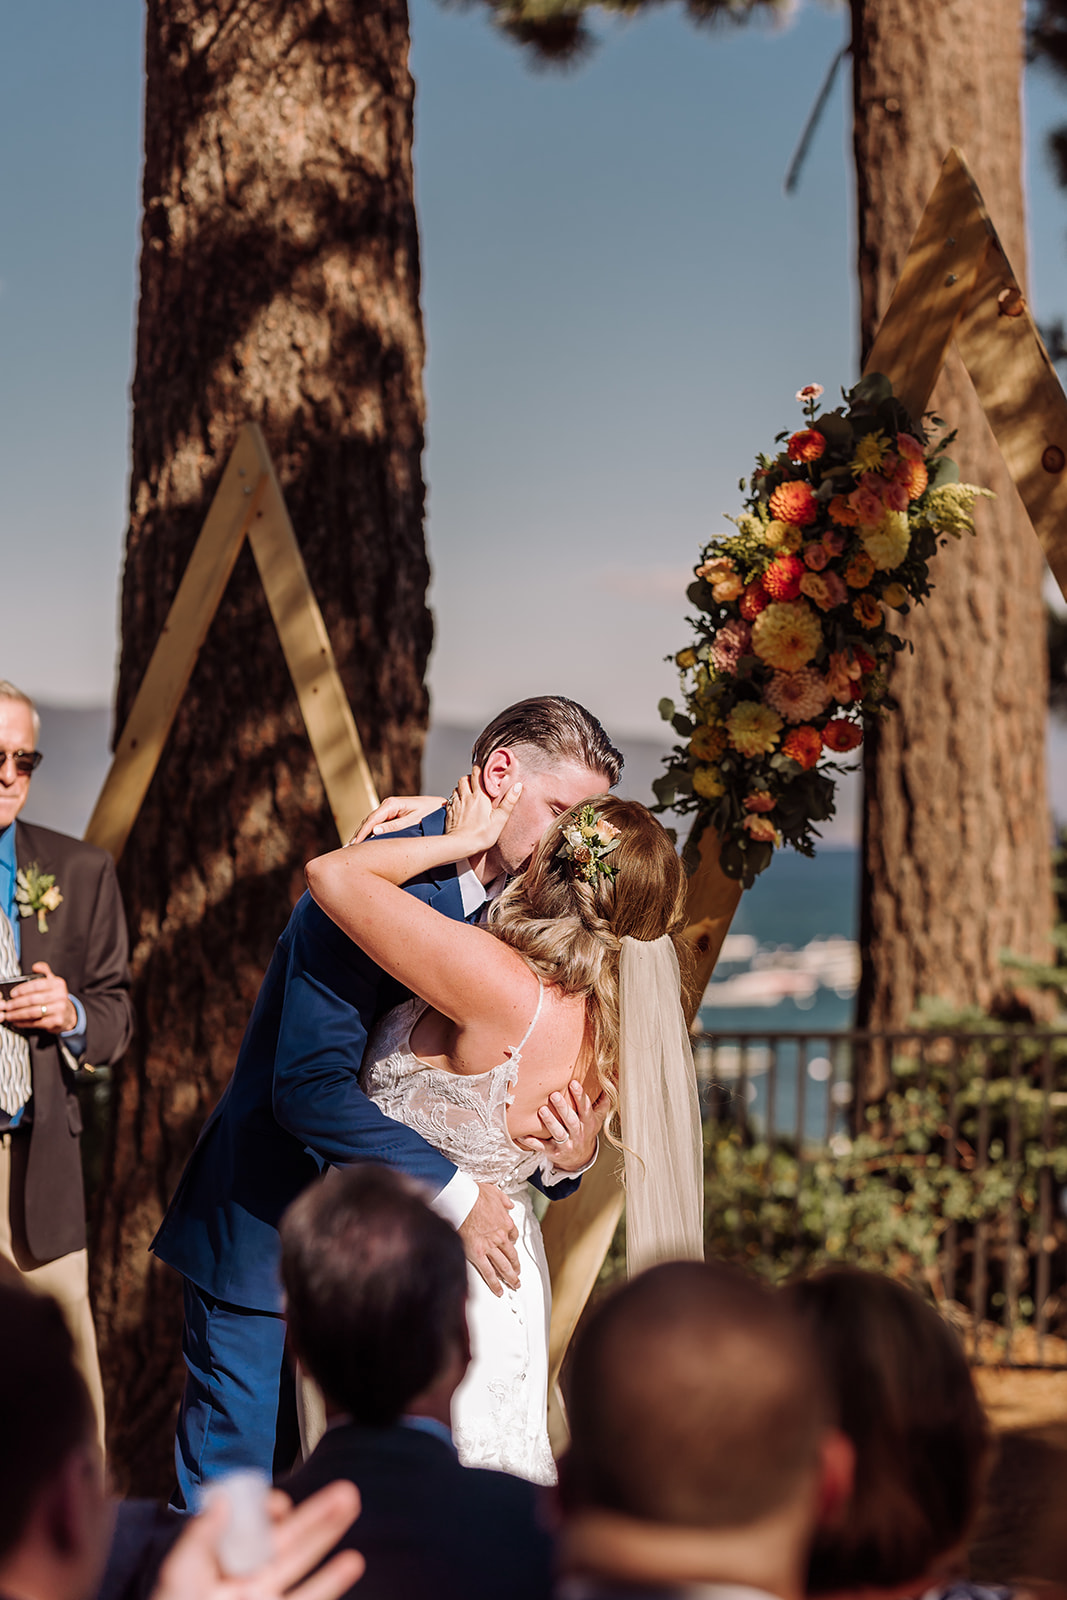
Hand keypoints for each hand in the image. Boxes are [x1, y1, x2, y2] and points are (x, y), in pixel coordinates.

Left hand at [0, 962, 76, 1034]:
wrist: (69, 1014)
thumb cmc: (56, 997)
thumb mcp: (53, 982)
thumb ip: (44, 972)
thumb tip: (36, 966)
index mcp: (58, 984)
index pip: (37, 985)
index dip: (22, 989)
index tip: (12, 994)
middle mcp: (60, 996)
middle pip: (33, 999)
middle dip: (17, 1003)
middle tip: (7, 1006)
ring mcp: (59, 1009)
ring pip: (33, 1012)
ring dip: (18, 1014)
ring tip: (9, 1015)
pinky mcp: (56, 1021)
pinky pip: (36, 1022)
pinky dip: (24, 1023)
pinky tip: (17, 1021)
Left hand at [151, 1481, 362, 1599]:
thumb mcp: (181, 1573)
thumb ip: (202, 1535)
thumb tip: (223, 1496)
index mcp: (224, 1563)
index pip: (254, 1528)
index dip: (271, 1511)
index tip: (281, 1506)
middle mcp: (249, 1580)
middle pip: (289, 1541)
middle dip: (317, 1515)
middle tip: (345, 1492)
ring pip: (303, 1565)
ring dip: (328, 1537)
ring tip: (351, 1509)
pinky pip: (309, 1598)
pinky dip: (331, 1581)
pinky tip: (351, 1562)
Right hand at [347, 796, 445, 843]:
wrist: (441, 808)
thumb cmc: (431, 814)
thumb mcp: (414, 821)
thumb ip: (395, 827)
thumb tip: (375, 832)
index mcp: (392, 804)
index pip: (371, 820)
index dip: (362, 834)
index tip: (354, 845)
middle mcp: (387, 805)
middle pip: (368, 822)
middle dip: (358, 836)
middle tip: (347, 852)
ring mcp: (388, 810)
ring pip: (370, 824)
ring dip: (362, 836)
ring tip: (352, 851)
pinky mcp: (390, 816)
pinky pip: (377, 826)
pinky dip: (369, 835)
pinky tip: (363, 845)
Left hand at [445, 768, 521, 857]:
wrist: (460, 845)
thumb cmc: (481, 835)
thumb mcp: (500, 819)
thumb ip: (509, 802)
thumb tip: (518, 786)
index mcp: (479, 797)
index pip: (476, 775)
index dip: (479, 769)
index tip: (483, 768)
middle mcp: (466, 797)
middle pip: (464, 779)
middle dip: (469, 777)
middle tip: (476, 780)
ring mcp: (456, 804)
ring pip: (456, 788)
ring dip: (461, 787)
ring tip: (468, 791)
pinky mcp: (450, 813)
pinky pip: (451, 800)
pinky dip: (455, 798)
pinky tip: (460, 804)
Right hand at [458, 1182, 520, 1296]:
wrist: (462, 1200)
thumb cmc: (474, 1195)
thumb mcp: (495, 1192)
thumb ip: (504, 1200)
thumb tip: (509, 1204)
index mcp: (505, 1222)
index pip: (513, 1236)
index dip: (513, 1244)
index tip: (512, 1248)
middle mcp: (500, 1237)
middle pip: (512, 1255)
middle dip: (516, 1267)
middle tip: (518, 1274)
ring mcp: (489, 1247)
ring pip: (503, 1266)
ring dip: (510, 1277)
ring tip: (514, 1284)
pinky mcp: (477, 1254)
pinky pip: (488, 1272)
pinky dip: (494, 1284)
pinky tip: (499, 1290)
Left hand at [516, 1080, 607, 1172]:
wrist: (580, 1158)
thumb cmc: (586, 1131)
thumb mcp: (597, 1119)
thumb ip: (602, 1103)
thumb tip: (609, 1083)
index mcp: (588, 1123)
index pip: (585, 1108)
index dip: (580, 1096)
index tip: (573, 1082)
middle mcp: (578, 1134)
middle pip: (571, 1121)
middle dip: (563, 1108)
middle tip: (554, 1094)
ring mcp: (567, 1145)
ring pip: (558, 1133)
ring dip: (550, 1122)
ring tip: (542, 1110)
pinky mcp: (554, 1153)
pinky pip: (542, 1147)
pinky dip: (532, 1142)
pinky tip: (523, 1135)